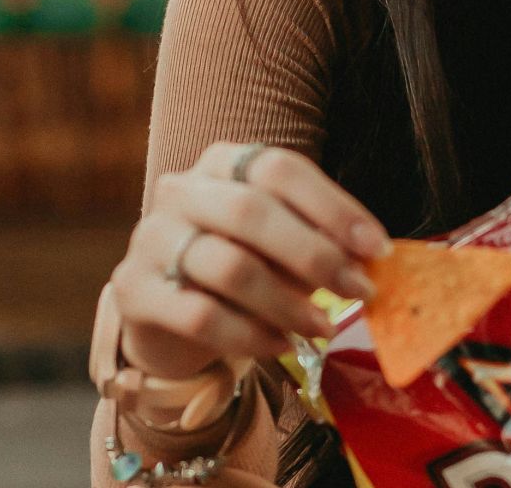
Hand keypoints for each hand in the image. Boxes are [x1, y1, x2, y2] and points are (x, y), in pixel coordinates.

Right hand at [110, 142, 391, 379]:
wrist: (169, 317)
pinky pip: (200, 315)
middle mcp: (181, 190)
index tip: (376, 248)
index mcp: (223, 163)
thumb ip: (319, 243)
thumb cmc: (242, 267)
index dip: (333, 206)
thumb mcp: (282, 247)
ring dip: (288, 303)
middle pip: (251, 211)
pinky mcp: (133, 291)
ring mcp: (152, 238)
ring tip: (323, 327)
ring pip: (228, 266)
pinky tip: (281, 346)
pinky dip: (250, 335)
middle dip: (315, 255)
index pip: (279, 168)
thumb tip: (371, 261)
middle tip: (359, 290)